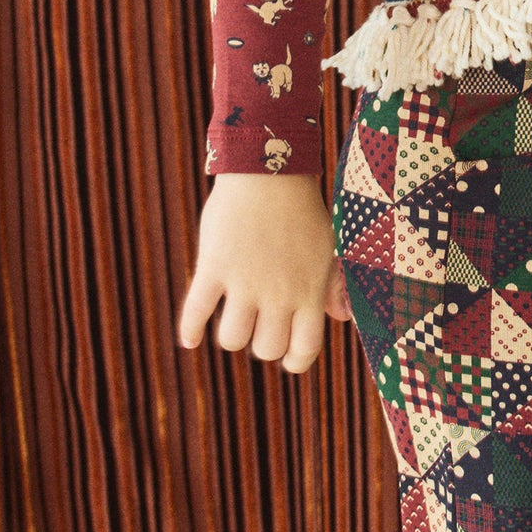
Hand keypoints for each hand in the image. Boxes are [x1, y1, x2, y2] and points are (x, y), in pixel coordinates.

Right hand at [177, 170, 352, 376]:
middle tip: (259, 327)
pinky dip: (189, 330)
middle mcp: (278, 293)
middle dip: (262, 345)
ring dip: (231, 336)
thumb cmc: (303, 210)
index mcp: (309, 291)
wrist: (269, 171)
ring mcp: (244, 281)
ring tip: (233, 321)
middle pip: (265, 348)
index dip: (295, 361)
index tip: (287, 358)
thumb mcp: (328, 248)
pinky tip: (189, 340)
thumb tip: (341, 319)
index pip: (304, 348)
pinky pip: (196, 311)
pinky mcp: (214, 266)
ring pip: (232, 338)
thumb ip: (334, 286)